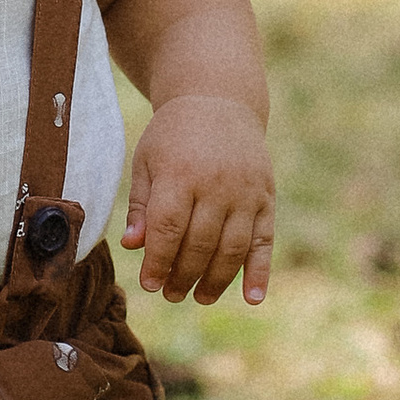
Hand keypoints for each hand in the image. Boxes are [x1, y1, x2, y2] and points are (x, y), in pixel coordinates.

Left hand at [123, 92, 274, 307]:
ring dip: (216, 280)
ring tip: (199, 297)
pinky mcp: (266, 197)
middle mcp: (217, 184)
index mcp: (181, 173)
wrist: (219, 100)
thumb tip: (133, 247)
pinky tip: (252, 299)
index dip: (158, 261)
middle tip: (171, 295)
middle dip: (183, 275)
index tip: (149, 284)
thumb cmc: (174, 136)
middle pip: (200, 243)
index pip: (169, 227)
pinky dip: (260, 272)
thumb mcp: (147, 160)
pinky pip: (265, 241)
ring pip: (232, 248)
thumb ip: (141, 205)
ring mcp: (246, 192)